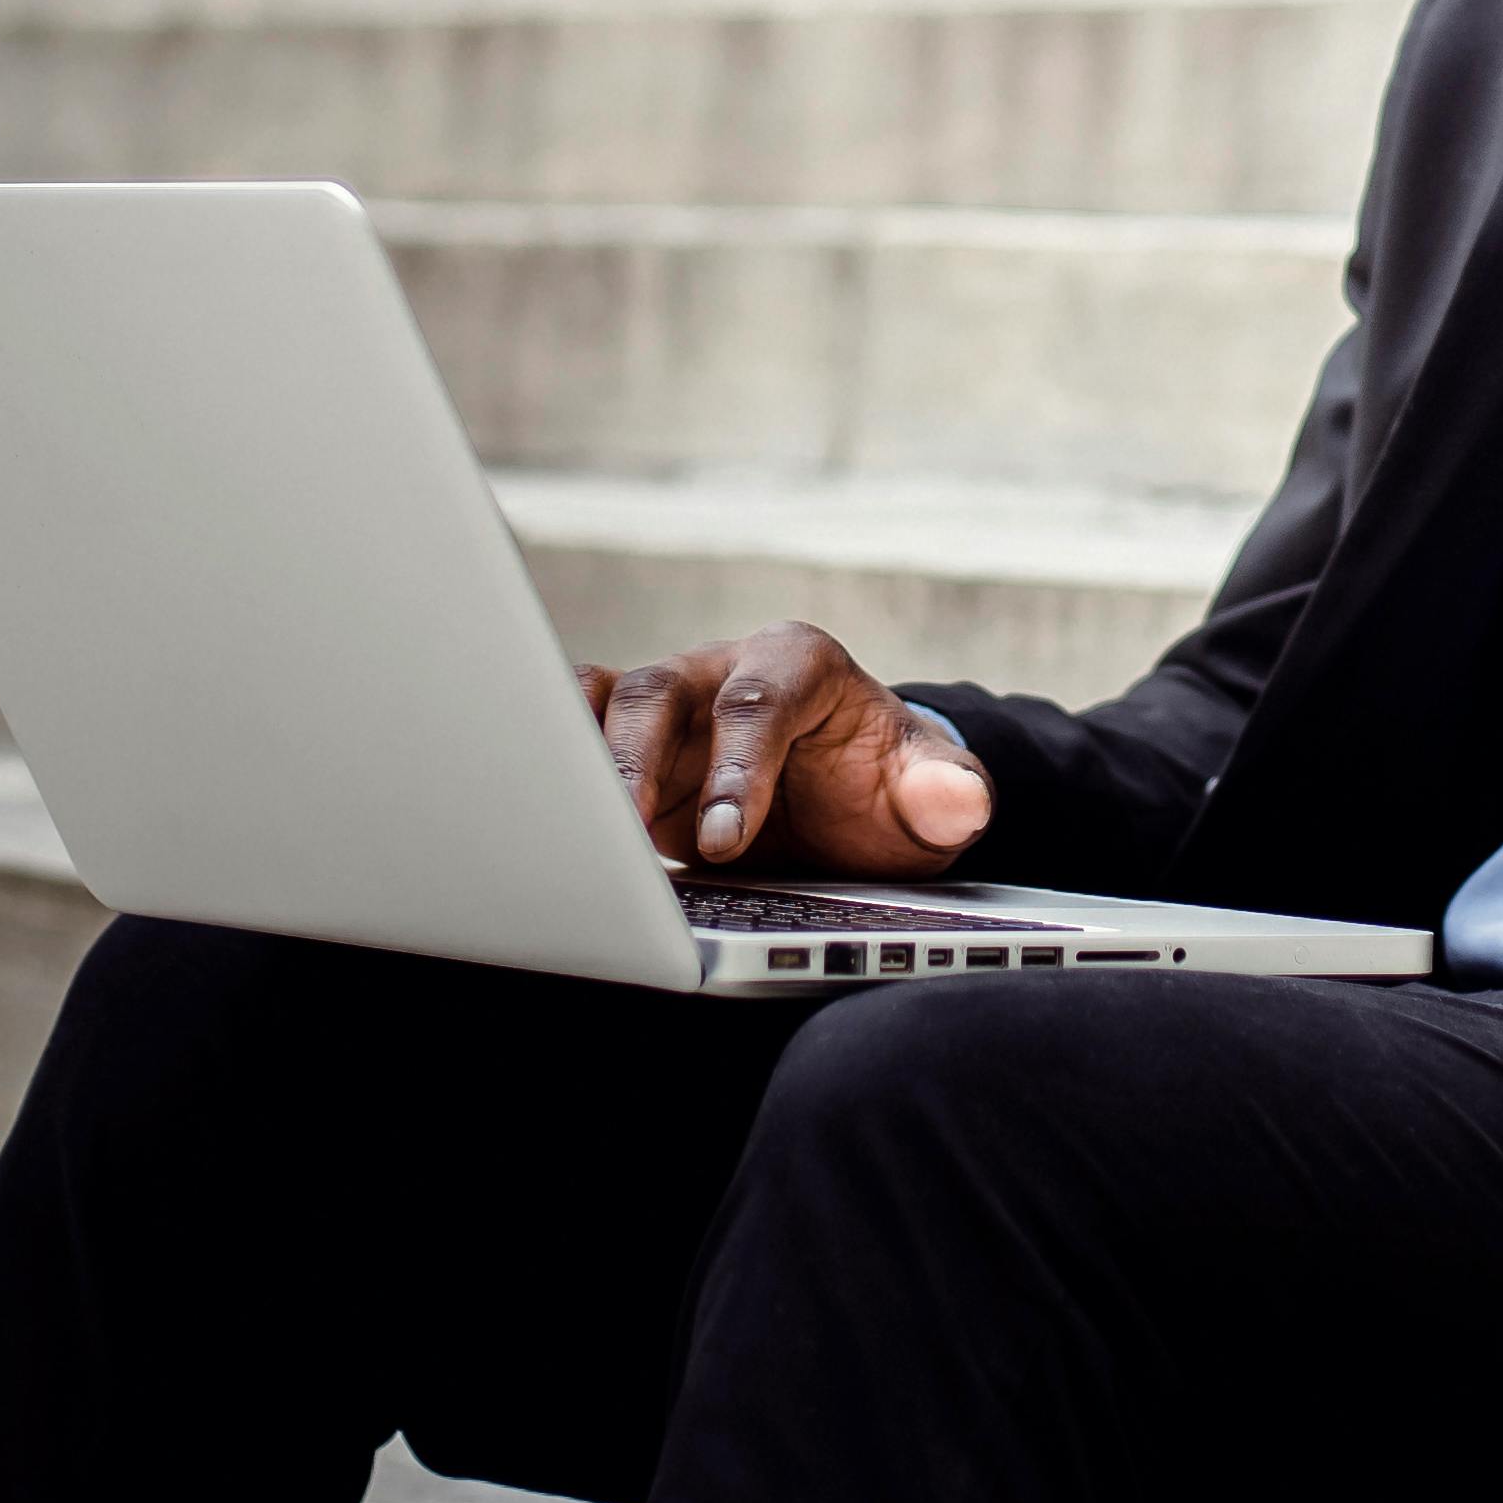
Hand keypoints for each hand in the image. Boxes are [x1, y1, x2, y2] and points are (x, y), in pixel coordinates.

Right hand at [586, 622, 994, 877]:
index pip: (758, 701)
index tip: (726, 838)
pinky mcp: (630, 747)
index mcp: (800, 664)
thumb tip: (963, 797)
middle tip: (625, 834)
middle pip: (661, 691)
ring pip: (604, 705)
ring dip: (580, 760)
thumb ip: (947, 793)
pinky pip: (574, 730)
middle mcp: (723, 671)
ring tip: (563, 825)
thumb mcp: (928, 798)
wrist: (852, 808)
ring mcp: (671, 708)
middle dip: (638, 760)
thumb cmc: (885, 792)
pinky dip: (554, 762)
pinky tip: (539, 813)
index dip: (736, 765)